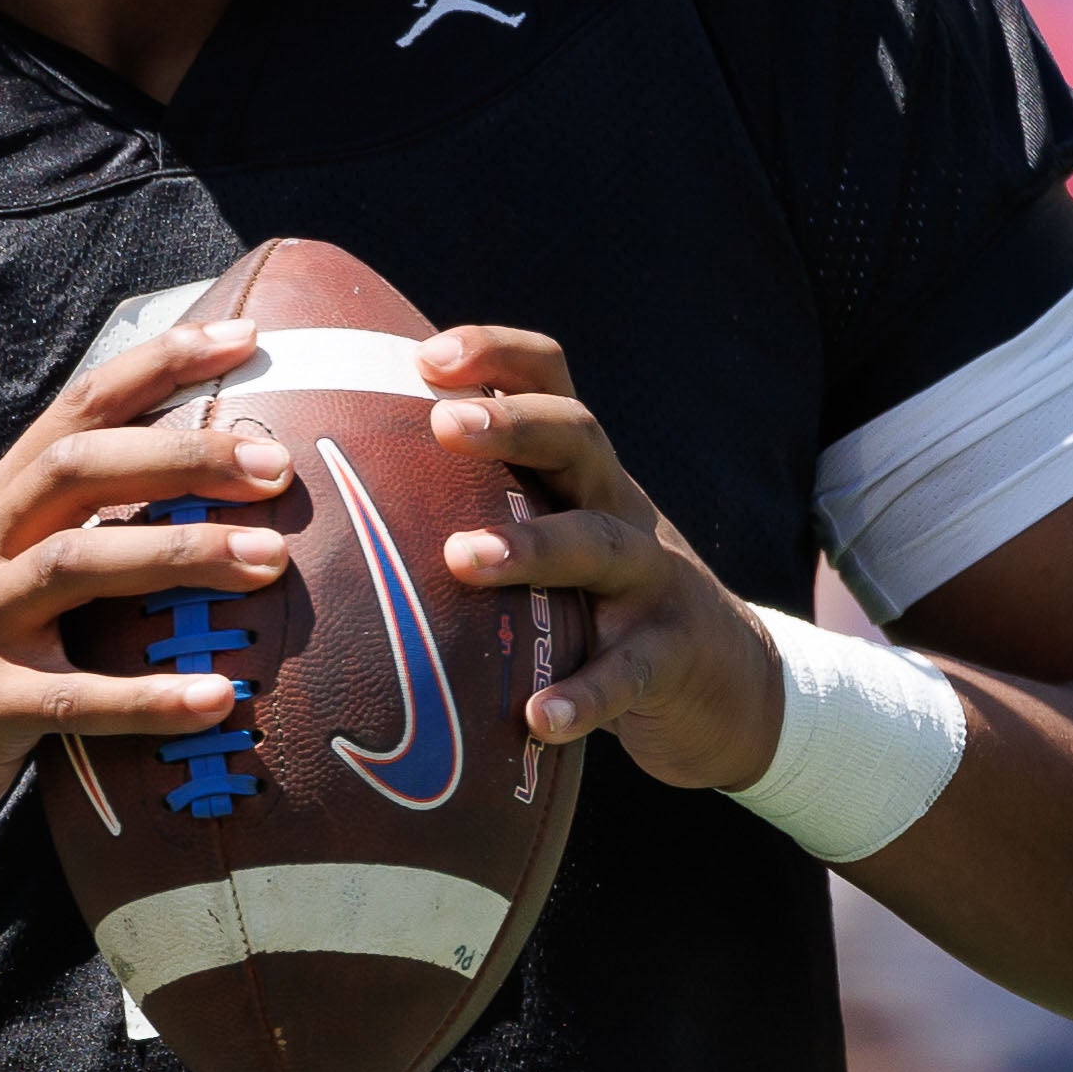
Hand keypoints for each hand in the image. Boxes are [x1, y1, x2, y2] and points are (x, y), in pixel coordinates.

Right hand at [0, 316, 297, 867]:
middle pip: (82, 467)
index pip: (79, 407)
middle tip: (278, 466)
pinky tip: (218, 699)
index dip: (159, 362)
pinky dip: (147, 698)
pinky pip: (69, 697)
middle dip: (183, 454)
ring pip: (76, 563)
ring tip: (271, 562)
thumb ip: (69, 525)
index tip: (244, 335)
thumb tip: (198, 496)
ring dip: (180, 555)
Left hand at [419, 324, 787, 790]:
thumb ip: (486, 509)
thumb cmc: (601, 605)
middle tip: (445, 424)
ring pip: (600, 545)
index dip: (497, 354)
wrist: (731, 684)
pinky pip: (628, 672)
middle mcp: (619, 509)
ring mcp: (654, 581)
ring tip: (462, 557)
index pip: (551, 384)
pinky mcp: (672, 657)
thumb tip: (341, 499)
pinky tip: (538, 717)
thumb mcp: (560, 537)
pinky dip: (585, 694)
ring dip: (533, 546)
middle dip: (512, 425)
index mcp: (582, 474)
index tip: (426, 359)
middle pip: (578, 439)